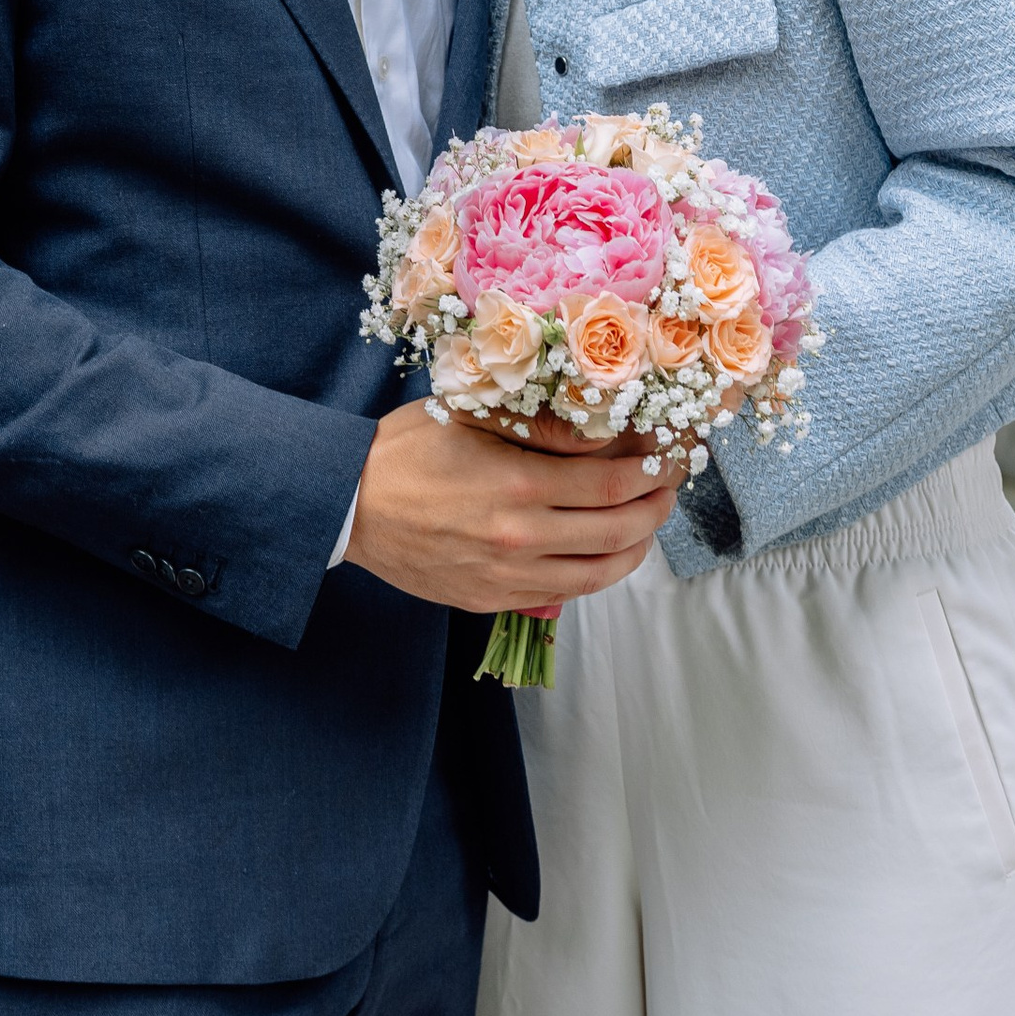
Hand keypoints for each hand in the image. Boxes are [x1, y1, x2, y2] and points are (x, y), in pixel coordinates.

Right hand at [345, 400, 668, 612]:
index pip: (615, 486)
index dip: (652, 474)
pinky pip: (560, 596)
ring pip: (597, 575)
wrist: (347, 505)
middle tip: (667, 492)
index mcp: (519, 484)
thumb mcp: (472, 415)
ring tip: (643, 528)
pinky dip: (591, 575)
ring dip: (634, 551)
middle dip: (656, 512)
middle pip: (618, 534)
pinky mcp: (490, 600)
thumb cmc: (404, 451)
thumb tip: (603, 429)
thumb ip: (541, 425)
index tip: (665, 460)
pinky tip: (596, 553)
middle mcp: (520, 537)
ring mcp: (506, 577)